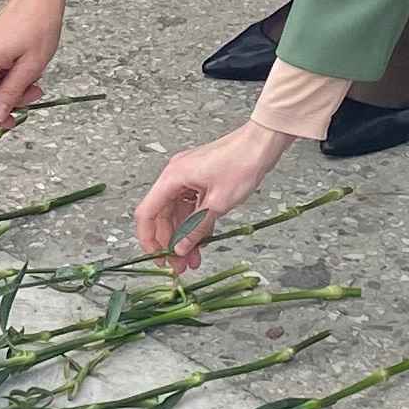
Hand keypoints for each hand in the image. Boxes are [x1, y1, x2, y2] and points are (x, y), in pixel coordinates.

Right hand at [134, 119, 290, 268]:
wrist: (261, 143)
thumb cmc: (241, 164)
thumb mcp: (218, 203)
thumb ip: (196, 228)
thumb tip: (181, 248)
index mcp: (172, 178)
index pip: (147, 213)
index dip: (148, 239)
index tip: (158, 258)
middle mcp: (175, 177)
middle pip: (161, 216)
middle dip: (169, 242)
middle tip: (178, 265)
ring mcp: (187, 178)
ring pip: (177, 214)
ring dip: (183, 237)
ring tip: (192, 259)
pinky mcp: (199, 180)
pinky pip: (190, 207)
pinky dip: (194, 225)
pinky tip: (200, 241)